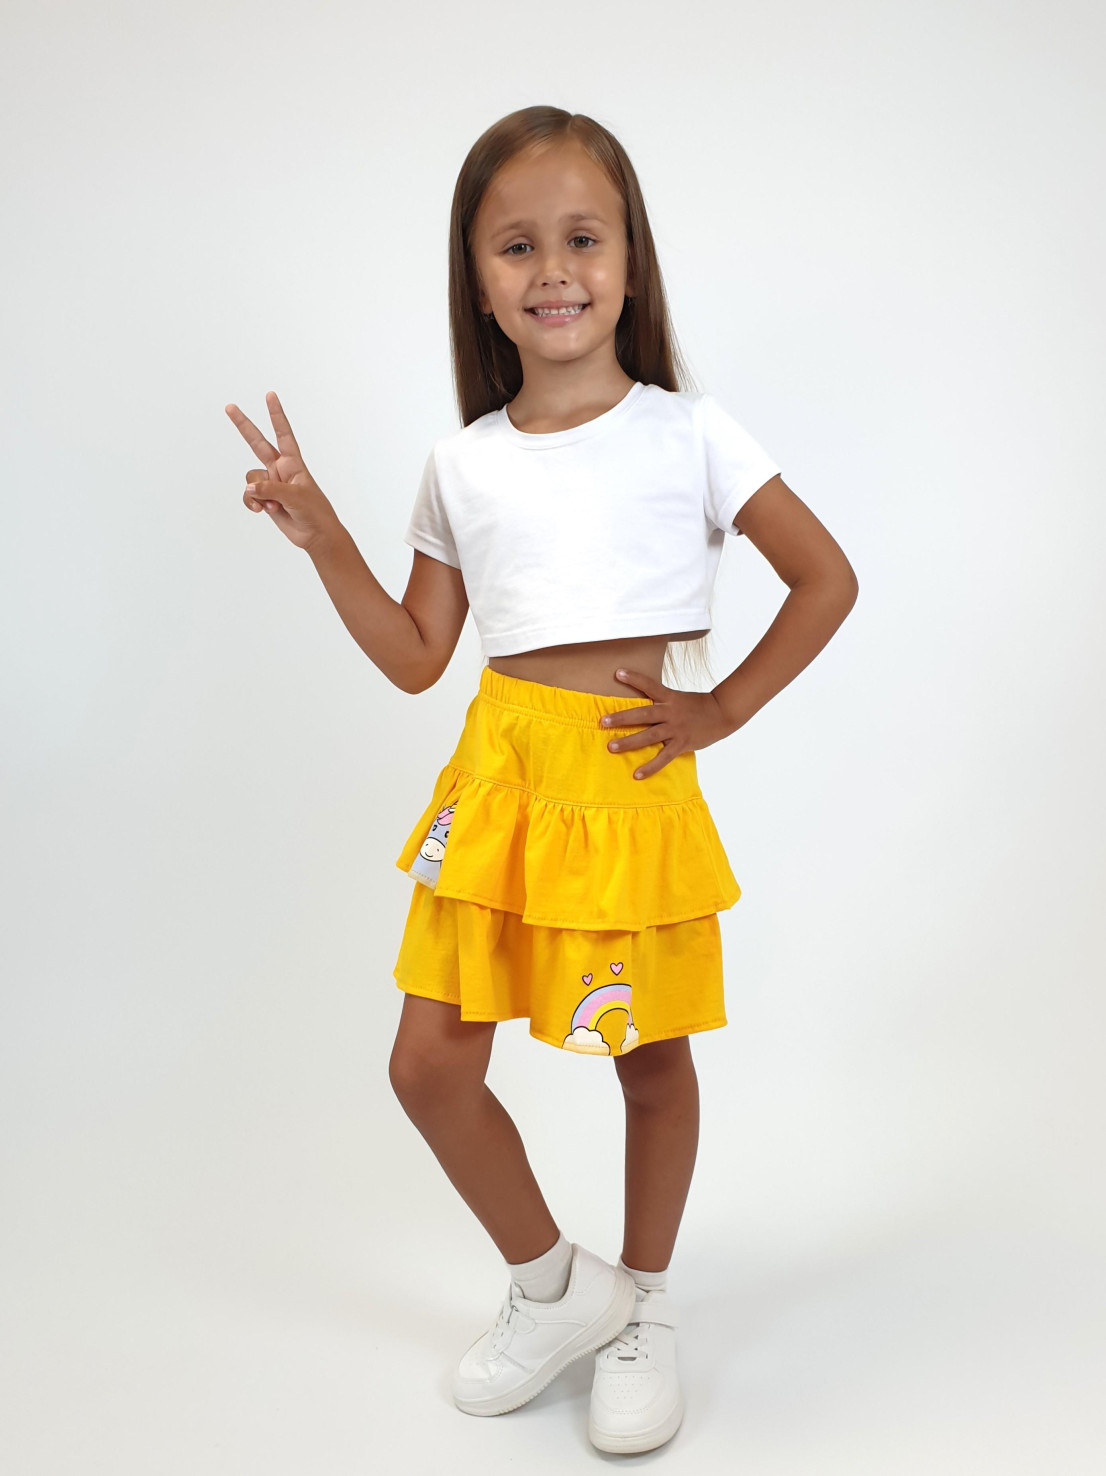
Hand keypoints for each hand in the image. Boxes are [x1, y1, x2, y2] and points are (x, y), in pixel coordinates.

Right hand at [225, 390, 341, 551]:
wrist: (316, 536)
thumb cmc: (315, 512)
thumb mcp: (295, 497)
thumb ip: (270, 489)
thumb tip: (249, 488)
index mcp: (293, 463)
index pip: (283, 433)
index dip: (276, 415)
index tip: (270, 395)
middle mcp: (280, 470)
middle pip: (257, 443)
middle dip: (244, 426)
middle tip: (230, 407)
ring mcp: (271, 484)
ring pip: (251, 479)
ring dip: (258, 493)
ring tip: (273, 506)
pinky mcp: (265, 499)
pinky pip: (249, 495)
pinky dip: (251, 502)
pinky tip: (260, 511)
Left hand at [599, 668, 734, 779]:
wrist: (722, 714)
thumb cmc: (697, 706)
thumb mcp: (678, 698)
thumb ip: (661, 701)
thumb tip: (639, 705)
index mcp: (669, 698)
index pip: (650, 685)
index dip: (634, 679)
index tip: (617, 673)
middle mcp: (671, 712)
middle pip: (643, 714)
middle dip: (622, 718)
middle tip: (603, 721)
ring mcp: (676, 728)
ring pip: (649, 736)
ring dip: (629, 742)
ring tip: (611, 746)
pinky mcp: (682, 743)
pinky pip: (664, 757)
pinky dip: (650, 766)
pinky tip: (637, 774)